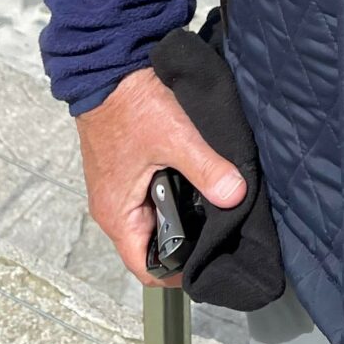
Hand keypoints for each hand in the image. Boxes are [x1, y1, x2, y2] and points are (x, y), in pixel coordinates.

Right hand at [74, 65, 244, 286]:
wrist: (108, 68)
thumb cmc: (130, 106)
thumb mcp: (175, 138)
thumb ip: (207, 169)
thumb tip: (235, 195)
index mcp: (117, 214)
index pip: (145, 267)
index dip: (175, 274)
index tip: (206, 267)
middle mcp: (113, 207)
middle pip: (150, 244)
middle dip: (183, 243)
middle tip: (218, 235)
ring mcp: (118, 187)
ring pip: (152, 218)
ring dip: (178, 216)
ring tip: (211, 209)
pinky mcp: (125, 169)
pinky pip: (149, 195)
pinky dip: (171, 194)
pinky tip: (195, 182)